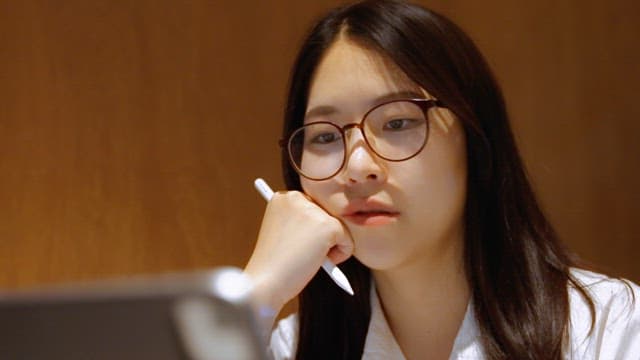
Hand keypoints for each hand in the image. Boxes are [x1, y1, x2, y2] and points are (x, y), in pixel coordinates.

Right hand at [244, 190, 352, 314]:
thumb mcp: (282, 233)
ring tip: (306, 257)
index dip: (309, 232)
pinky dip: (339, 256)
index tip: (295, 245)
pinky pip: (347, 241)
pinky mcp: (327, 225)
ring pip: (338, 228)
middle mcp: (297, 197)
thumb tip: (332, 224)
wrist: (265, 282)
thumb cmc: (273, 264)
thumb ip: (302, 222)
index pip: (312, 209)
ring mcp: (312, 210)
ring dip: (330, 247)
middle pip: (327, 216)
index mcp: (283, 197)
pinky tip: (317, 262)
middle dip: (321, 238)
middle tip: (302, 253)